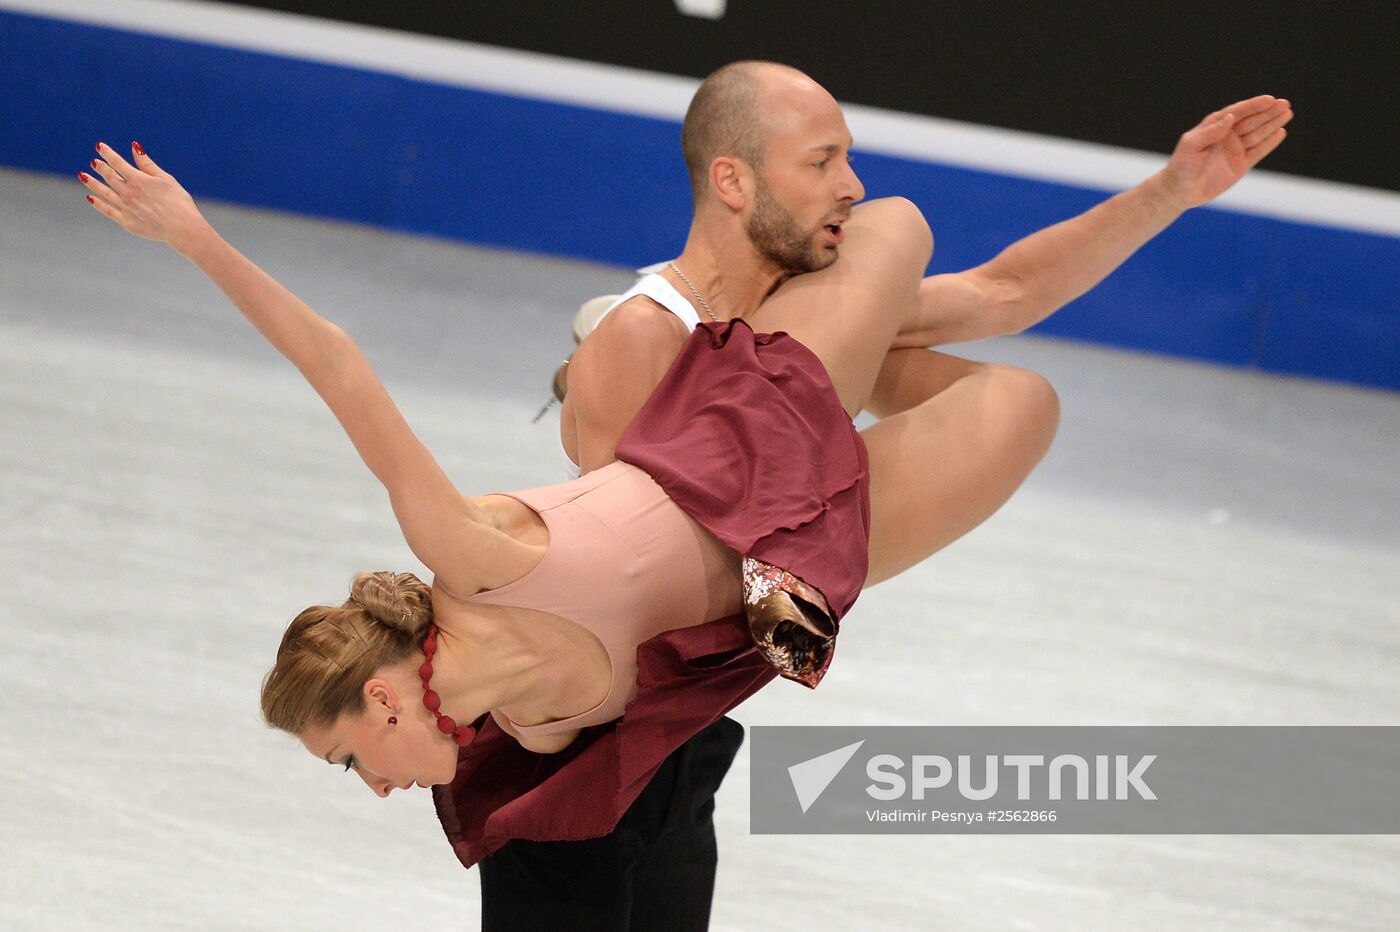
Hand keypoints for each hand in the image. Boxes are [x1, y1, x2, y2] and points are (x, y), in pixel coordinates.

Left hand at [80, 142, 209, 251]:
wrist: (182, 228)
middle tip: (94, 162)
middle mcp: (128, 192)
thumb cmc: (179, 202)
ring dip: (92, 183)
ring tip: (83, 176)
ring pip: (104, 192)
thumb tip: (135, 147)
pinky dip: (98, 203)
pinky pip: (108, 210)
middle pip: (109, 177)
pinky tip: (91, 198)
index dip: (108, 154)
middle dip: (100, 167)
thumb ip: (147, 164)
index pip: (118, 163)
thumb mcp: (165, 179)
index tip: (100, 147)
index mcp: (138, 180)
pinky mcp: (126, 222)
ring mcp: (125, 208)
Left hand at [1157, 96, 1292, 208]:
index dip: (1254, 105)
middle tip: (1284, 103)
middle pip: (1251, 120)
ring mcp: (1235, 149)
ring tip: (1287, 113)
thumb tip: (1229, 117)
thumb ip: (1210, 132)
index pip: (1237, 112)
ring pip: (1257, 134)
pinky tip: (1280, 132)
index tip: (1269, 99)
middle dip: (1267, 112)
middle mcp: (1227, 135)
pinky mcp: (1241, 165)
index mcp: (1214, 127)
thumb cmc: (1181, 166)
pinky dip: (1269, 142)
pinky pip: (1258, 151)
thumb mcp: (1190, 146)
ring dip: (1272, 123)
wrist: (1180, 191)